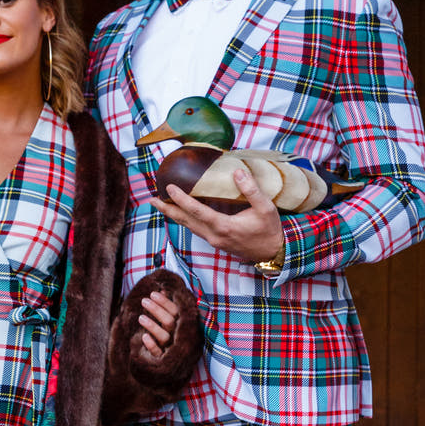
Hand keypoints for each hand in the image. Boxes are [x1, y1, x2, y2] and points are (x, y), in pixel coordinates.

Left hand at [137, 289, 177, 355]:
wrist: (168, 363)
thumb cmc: (166, 335)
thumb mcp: (166, 320)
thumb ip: (165, 307)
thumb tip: (163, 289)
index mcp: (180, 325)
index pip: (176, 311)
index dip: (164, 302)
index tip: (153, 293)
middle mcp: (177, 336)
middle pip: (169, 321)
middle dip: (156, 310)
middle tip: (144, 301)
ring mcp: (170, 348)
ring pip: (164, 336)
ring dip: (152, 326)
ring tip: (140, 317)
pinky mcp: (162, 359)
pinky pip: (157, 352)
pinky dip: (151, 344)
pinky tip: (143, 337)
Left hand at [154, 163, 285, 263]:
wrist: (273, 254)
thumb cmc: (270, 230)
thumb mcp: (266, 208)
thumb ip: (251, 190)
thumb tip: (237, 172)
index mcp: (224, 226)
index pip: (196, 211)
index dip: (181, 199)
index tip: (168, 188)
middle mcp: (214, 235)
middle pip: (185, 221)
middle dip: (167, 210)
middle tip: (151, 199)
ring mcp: (214, 241)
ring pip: (188, 227)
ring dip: (173, 215)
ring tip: (160, 205)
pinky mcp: (216, 242)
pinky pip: (195, 230)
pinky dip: (184, 220)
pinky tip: (181, 214)